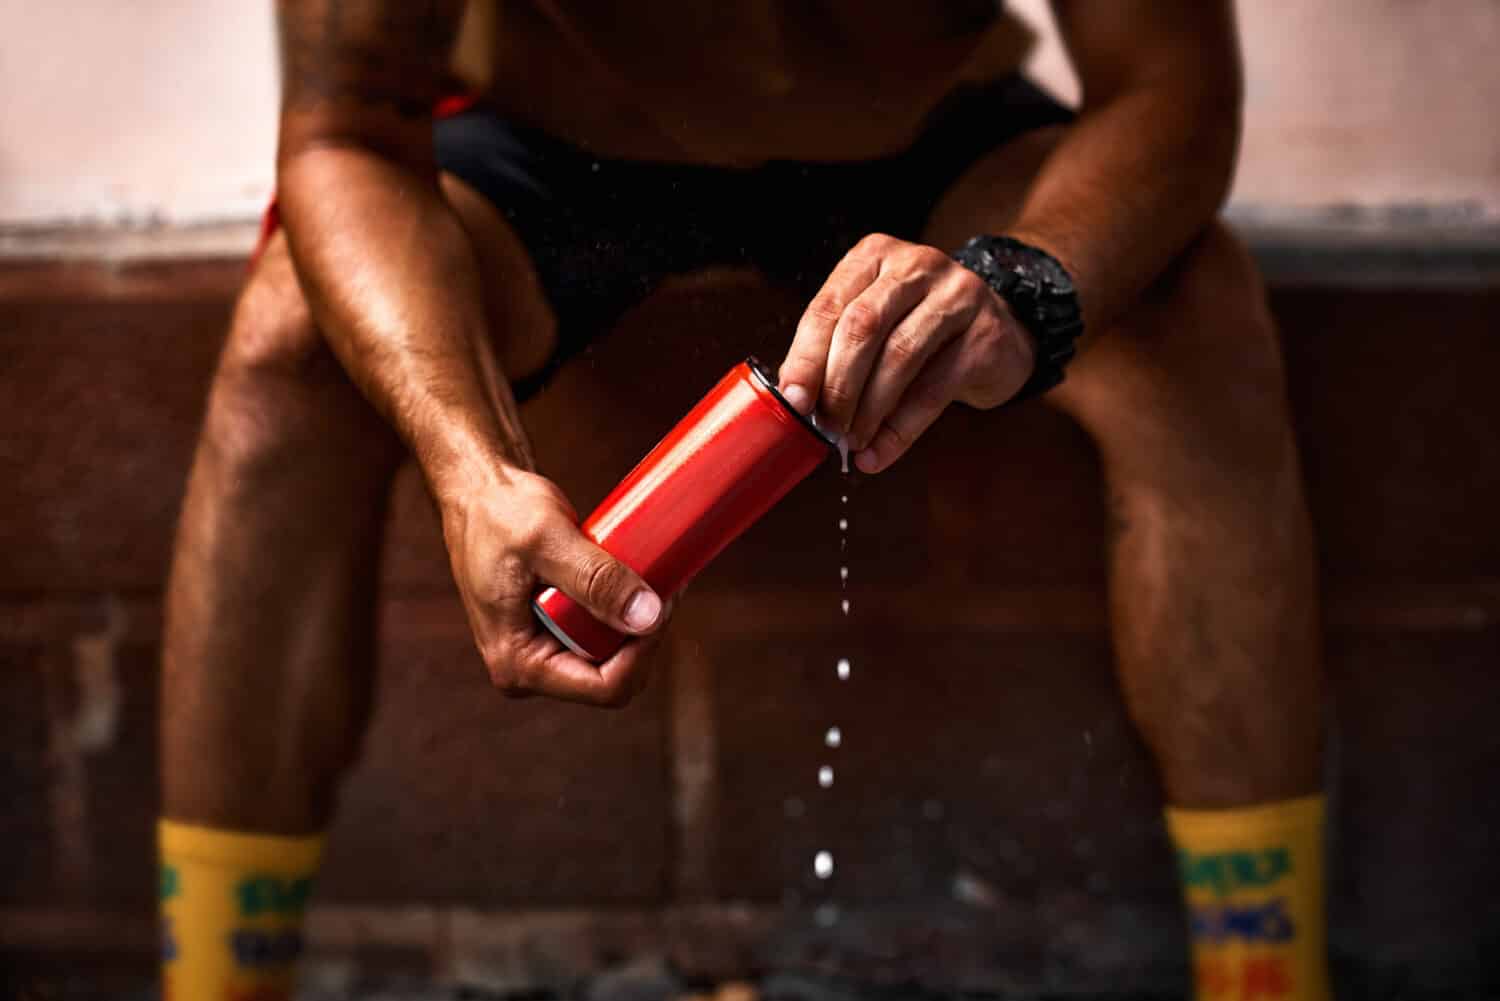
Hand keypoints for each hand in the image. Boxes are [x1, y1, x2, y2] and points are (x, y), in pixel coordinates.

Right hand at [440, 467, 670, 706]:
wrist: (476, 493)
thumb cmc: (498, 512)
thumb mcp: (548, 540)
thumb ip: (596, 579)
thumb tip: (647, 616)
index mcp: (518, 663)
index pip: (605, 686)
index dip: (645, 649)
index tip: (663, 599)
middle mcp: (529, 668)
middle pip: (615, 674)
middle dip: (645, 631)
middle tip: (664, 579)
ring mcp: (542, 650)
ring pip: (613, 654)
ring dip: (639, 618)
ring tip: (654, 572)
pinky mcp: (554, 629)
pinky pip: (602, 632)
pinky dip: (625, 607)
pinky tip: (640, 575)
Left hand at [779, 233, 1036, 472]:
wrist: (999, 333)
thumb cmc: (920, 330)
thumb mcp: (876, 322)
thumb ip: (836, 349)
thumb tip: (797, 401)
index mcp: (874, 256)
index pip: (829, 307)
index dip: (806, 357)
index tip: (794, 400)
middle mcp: (916, 265)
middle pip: (863, 327)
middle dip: (837, 384)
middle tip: (825, 427)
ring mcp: (956, 295)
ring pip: (899, 356)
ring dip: (868, 410)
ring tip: (851, 442)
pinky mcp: (984, 334)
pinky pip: (934, 390)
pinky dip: (901, 429)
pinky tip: (880, 453)